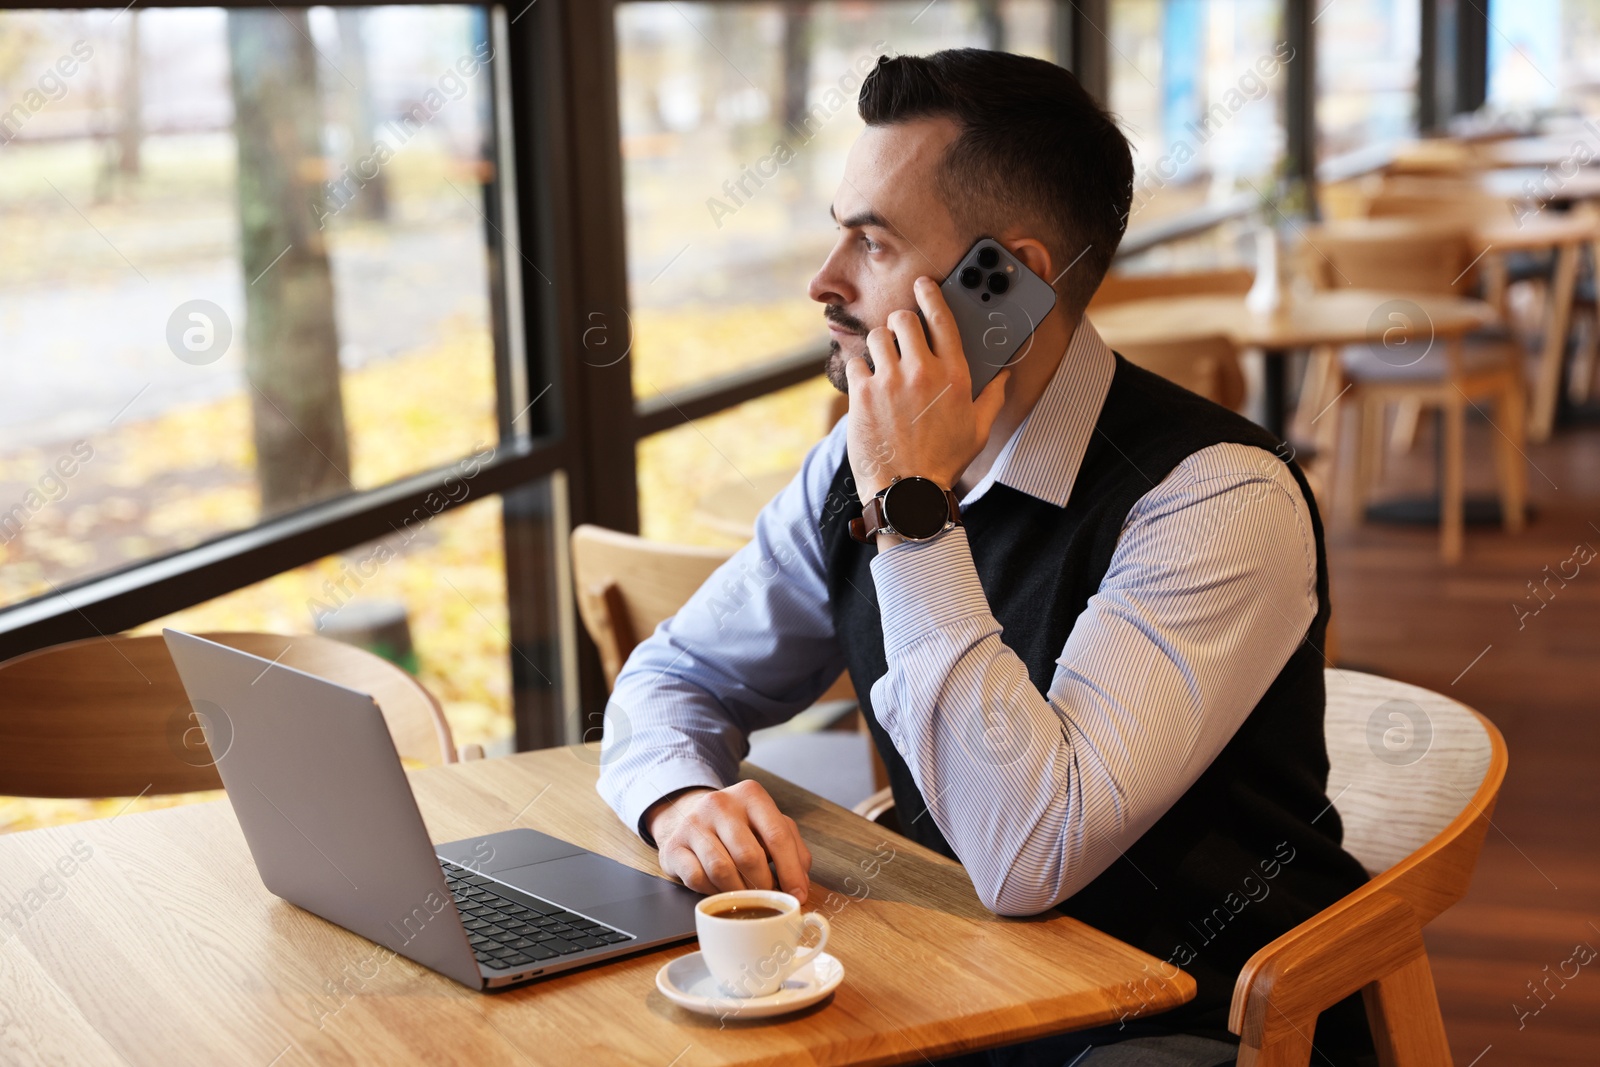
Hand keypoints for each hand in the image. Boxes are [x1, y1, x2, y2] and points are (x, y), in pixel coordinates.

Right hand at [644, 780, 812, 902]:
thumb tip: (800, 887)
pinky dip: (713, 892)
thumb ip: (794, 851)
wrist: (692, 818)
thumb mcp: (770, 827)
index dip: (790, 871)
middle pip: (748, 855)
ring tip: (746, 896)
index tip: (797, 896)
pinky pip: (698, 879)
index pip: (776, 834)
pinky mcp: (674, 846)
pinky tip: (720, 889)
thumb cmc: (740, 827)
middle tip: (768, 899)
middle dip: (763, 885)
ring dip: (738, 891)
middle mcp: (720, 803)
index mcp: (751, 795)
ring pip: (721, 870)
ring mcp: (693, 823)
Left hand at [844, 274, 1010, 503]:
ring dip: (881, 344)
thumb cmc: (944, 462)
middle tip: (902, 334)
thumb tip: (1004, 375)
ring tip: (884, 361)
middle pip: (905, 320)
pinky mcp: (862, 395)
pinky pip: (857, 363)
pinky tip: (868, 384)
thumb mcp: (978, 430)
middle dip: (902, 322)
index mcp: (954, 376)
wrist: (907, 492)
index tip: (924, 285)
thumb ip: (993, 397)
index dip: (931, 295)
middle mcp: (922, 372)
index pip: (942, 318)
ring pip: (878, 337)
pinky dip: (861, 369)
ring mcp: (889, 381)